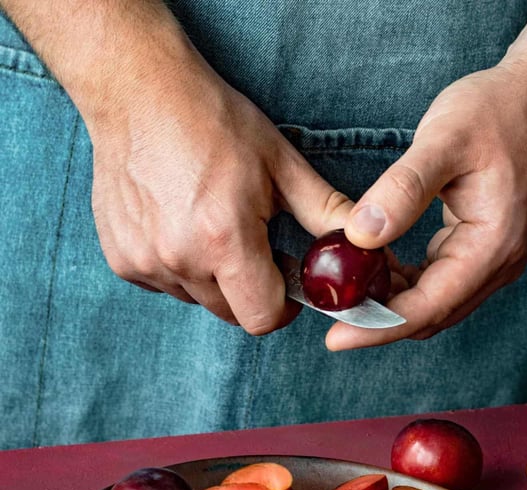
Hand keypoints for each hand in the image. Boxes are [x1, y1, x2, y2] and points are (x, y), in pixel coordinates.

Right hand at [89, 52, 351, 334]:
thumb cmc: (215, 123)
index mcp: (225, 239)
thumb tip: (366, 243)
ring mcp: (143, 262)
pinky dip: (182, 268)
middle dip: (253, 291)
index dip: (285, 307)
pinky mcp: (120, 259)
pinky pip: (166, 285)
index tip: (290, 279)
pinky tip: (183, 224)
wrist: (139, 93)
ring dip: (216, 279)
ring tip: (216, 226)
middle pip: (232, 313)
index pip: (263, 318)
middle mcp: (179, 259)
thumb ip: (326, 212)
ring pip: (199, 300)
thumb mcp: (282, 164)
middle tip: (257, 245)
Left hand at [326, 62, 526, 349]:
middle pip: (433, 314)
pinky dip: (408, 282)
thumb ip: (403, 190)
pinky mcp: (486, 247)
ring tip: (346, 288)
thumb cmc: (496, 111)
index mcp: (494, 244)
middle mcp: (500, 262)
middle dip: (380, 320)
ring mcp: (497, 258)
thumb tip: (359, 236)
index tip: (334, 337)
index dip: (378, 326)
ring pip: (437, 302)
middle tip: (329, 310)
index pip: (429, 307)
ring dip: (393, 302)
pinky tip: (378, 265)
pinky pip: (442, 281)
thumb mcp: (443, 140)